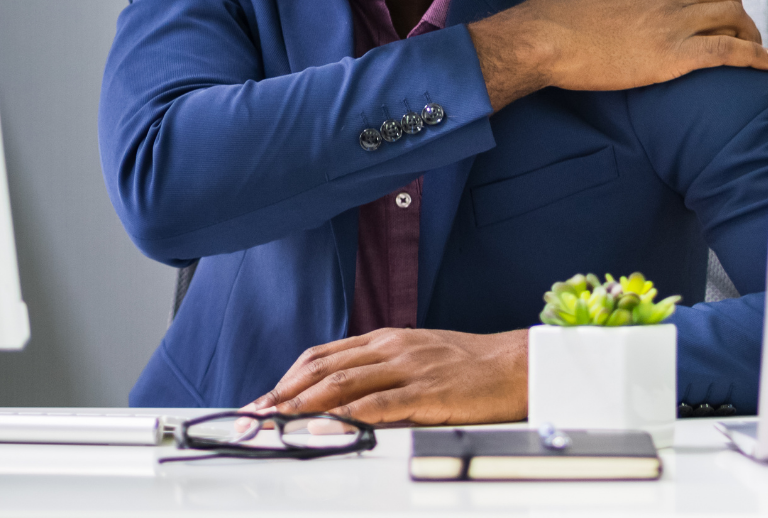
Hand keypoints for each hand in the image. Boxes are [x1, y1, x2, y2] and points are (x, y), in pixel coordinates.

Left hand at [250, 328, 527, 424]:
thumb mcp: (416, 356)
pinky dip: (347, 416)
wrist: (514, 363)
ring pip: (344, 382)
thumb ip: (381, 370)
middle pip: (324, 368)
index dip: (288, 378)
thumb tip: (341, 396)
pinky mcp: (427, 391)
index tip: (263, 399)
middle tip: (254, 415)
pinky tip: (326, 428)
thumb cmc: (467, 364)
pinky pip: (380, 404)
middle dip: (284, 393)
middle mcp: (391, 348)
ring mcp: (408, 367)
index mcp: (385, 339)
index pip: (323, 355)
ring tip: (275, 422)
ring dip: (304, 404)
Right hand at [468, 0, 767, 109]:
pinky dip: (754, 56)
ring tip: (753, 46)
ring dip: (749, 32)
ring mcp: (674, 24)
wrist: (542, 39)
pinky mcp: (674, 57)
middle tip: (734, 28)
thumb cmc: (552, 3)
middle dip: (735, 10)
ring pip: (734, 18)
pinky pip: (729, 52)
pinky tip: (766, 64)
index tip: (716, 1)